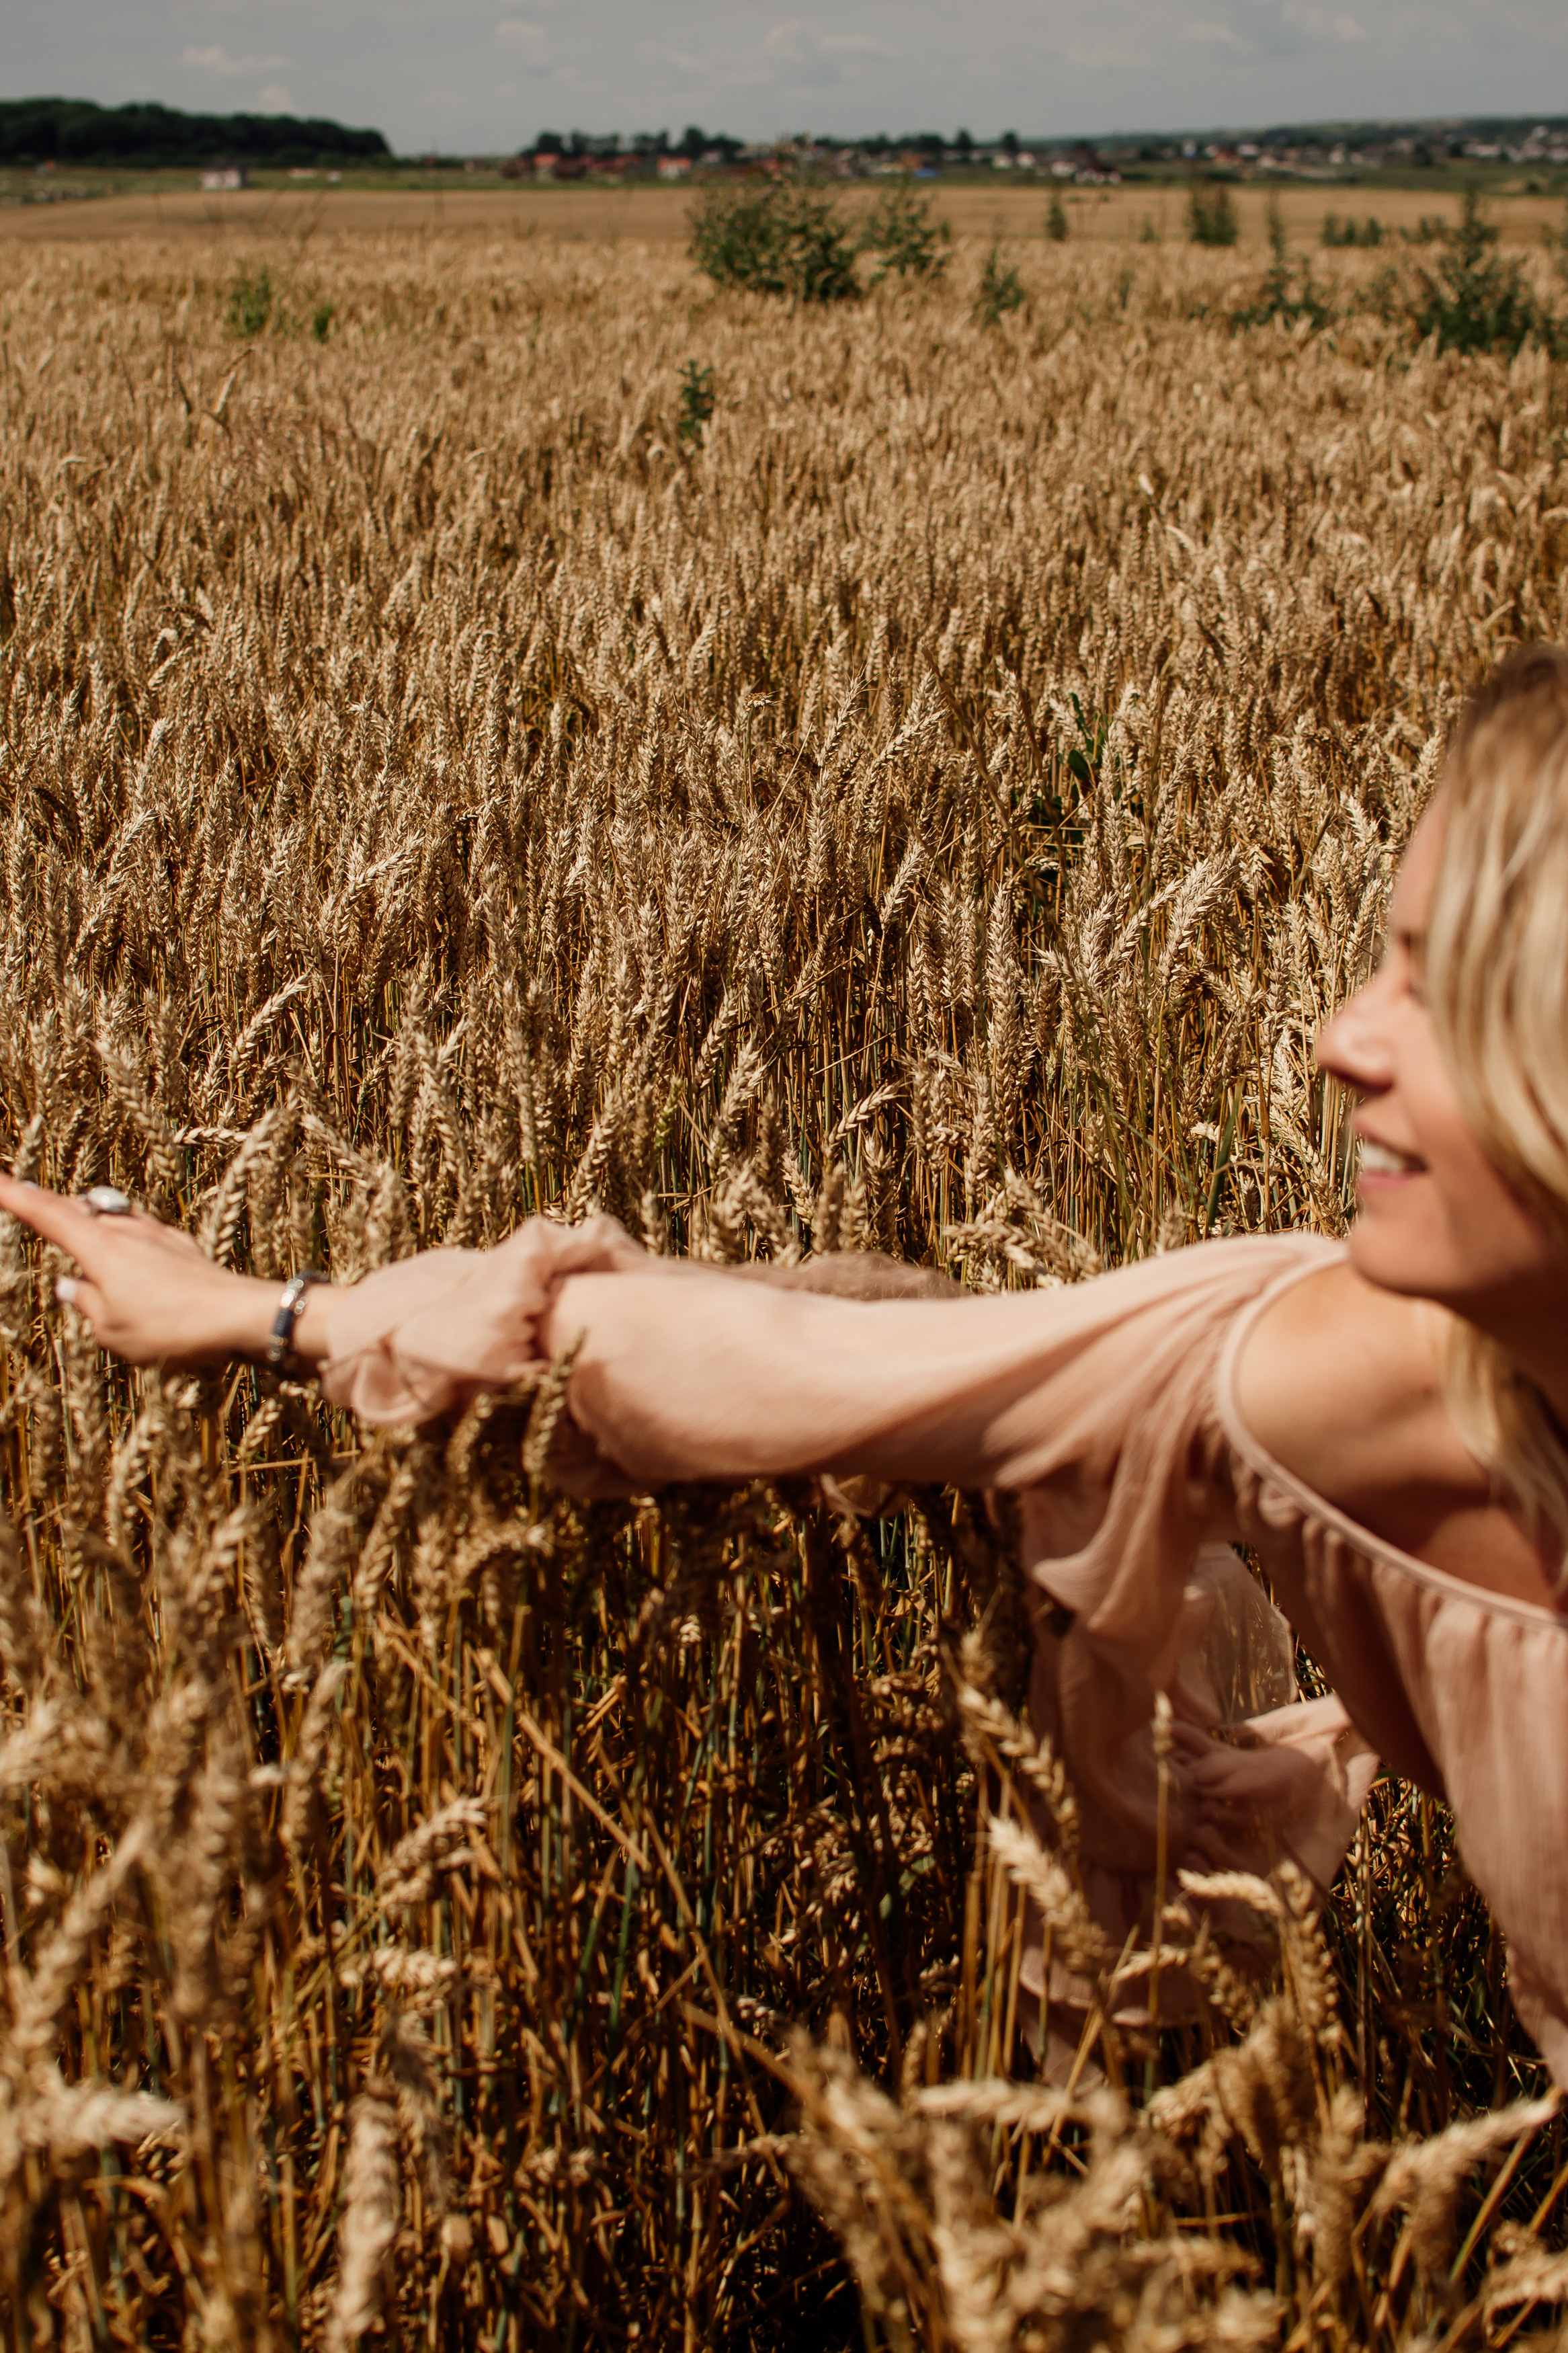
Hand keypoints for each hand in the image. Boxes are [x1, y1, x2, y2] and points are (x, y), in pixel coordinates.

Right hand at [0, 1176, 338, 1369]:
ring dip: (91, 1216)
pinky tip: (132, 1246)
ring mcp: (160, 1236)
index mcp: (101, 1249)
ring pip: (114, 1217)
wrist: (241, 1317)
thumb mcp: (114, 1332)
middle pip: (80, 1209)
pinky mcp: (186, 1248)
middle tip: (27, 1197)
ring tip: (76, 1218)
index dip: (16, 1197)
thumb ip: (87, 1306)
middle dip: (51, 1204)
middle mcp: (129, 1232)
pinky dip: (127, 1236)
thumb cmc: (172, 1329)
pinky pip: (146, 1233)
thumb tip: (71, 1286)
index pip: (48, 1215)